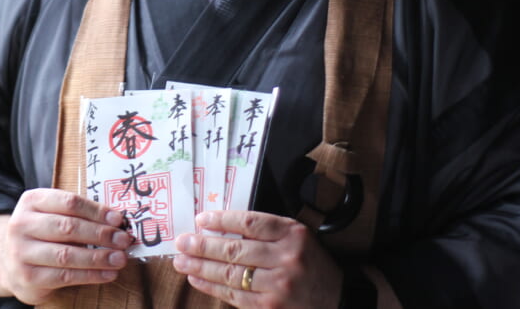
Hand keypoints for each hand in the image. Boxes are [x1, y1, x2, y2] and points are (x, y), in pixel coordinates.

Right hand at [0, 188, 131, 303]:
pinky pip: (65, 276)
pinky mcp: (27, 276)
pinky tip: (107, 274)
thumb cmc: (40, 233)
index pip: (69, 202)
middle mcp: (22, 224)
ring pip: (67, 254)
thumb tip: (115, 221)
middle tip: (123, 240)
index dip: (96, 211)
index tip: (118, 219)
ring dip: (98, 257)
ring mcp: (21, 251)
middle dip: (100, 234)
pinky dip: (90, 275)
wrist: (9, 261)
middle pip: (68, 227)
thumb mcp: (51, 214)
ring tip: (119, 259)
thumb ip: (77, 214)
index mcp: (31, 201)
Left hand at [172, 210, 342, 307]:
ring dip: (200, 267)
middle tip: (181, 242)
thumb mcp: (296, 236)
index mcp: (293, 234)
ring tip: (181, 261)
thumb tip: (218, 227)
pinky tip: (197, 278)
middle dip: (202, 246)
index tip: (200, 219)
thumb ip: (265, 230)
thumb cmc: (310, 261)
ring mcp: (279, 286)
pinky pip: (235, 296)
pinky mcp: (271, 307)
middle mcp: (286, 258)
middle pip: (235, 250)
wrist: (338, 298)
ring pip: (231, 275)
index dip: (222, 220)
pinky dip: (212, 287)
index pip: (250, 223)